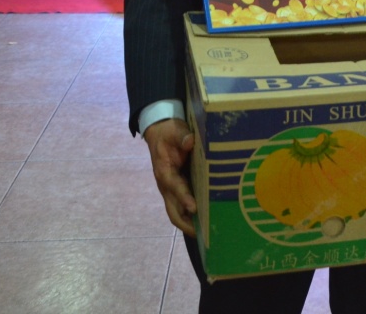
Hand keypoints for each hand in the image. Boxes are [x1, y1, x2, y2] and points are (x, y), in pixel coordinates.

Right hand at [144, 118, 197, 235]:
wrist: (160, 133)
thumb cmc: (169, 133)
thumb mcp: (175, 130)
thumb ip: (182, 136)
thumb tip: (190, 141)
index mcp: (164, 171)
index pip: (174, 187)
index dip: (184, 198)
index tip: (194, 208)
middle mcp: (166, 185)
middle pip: (172, 210)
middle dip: (186, 223)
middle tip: (202, 234)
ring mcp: (170, 190)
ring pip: (176, 212)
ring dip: (189, 224)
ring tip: (205, 234)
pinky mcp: (176, 190)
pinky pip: (181, 207)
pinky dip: (191, 217)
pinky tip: (205, 222)